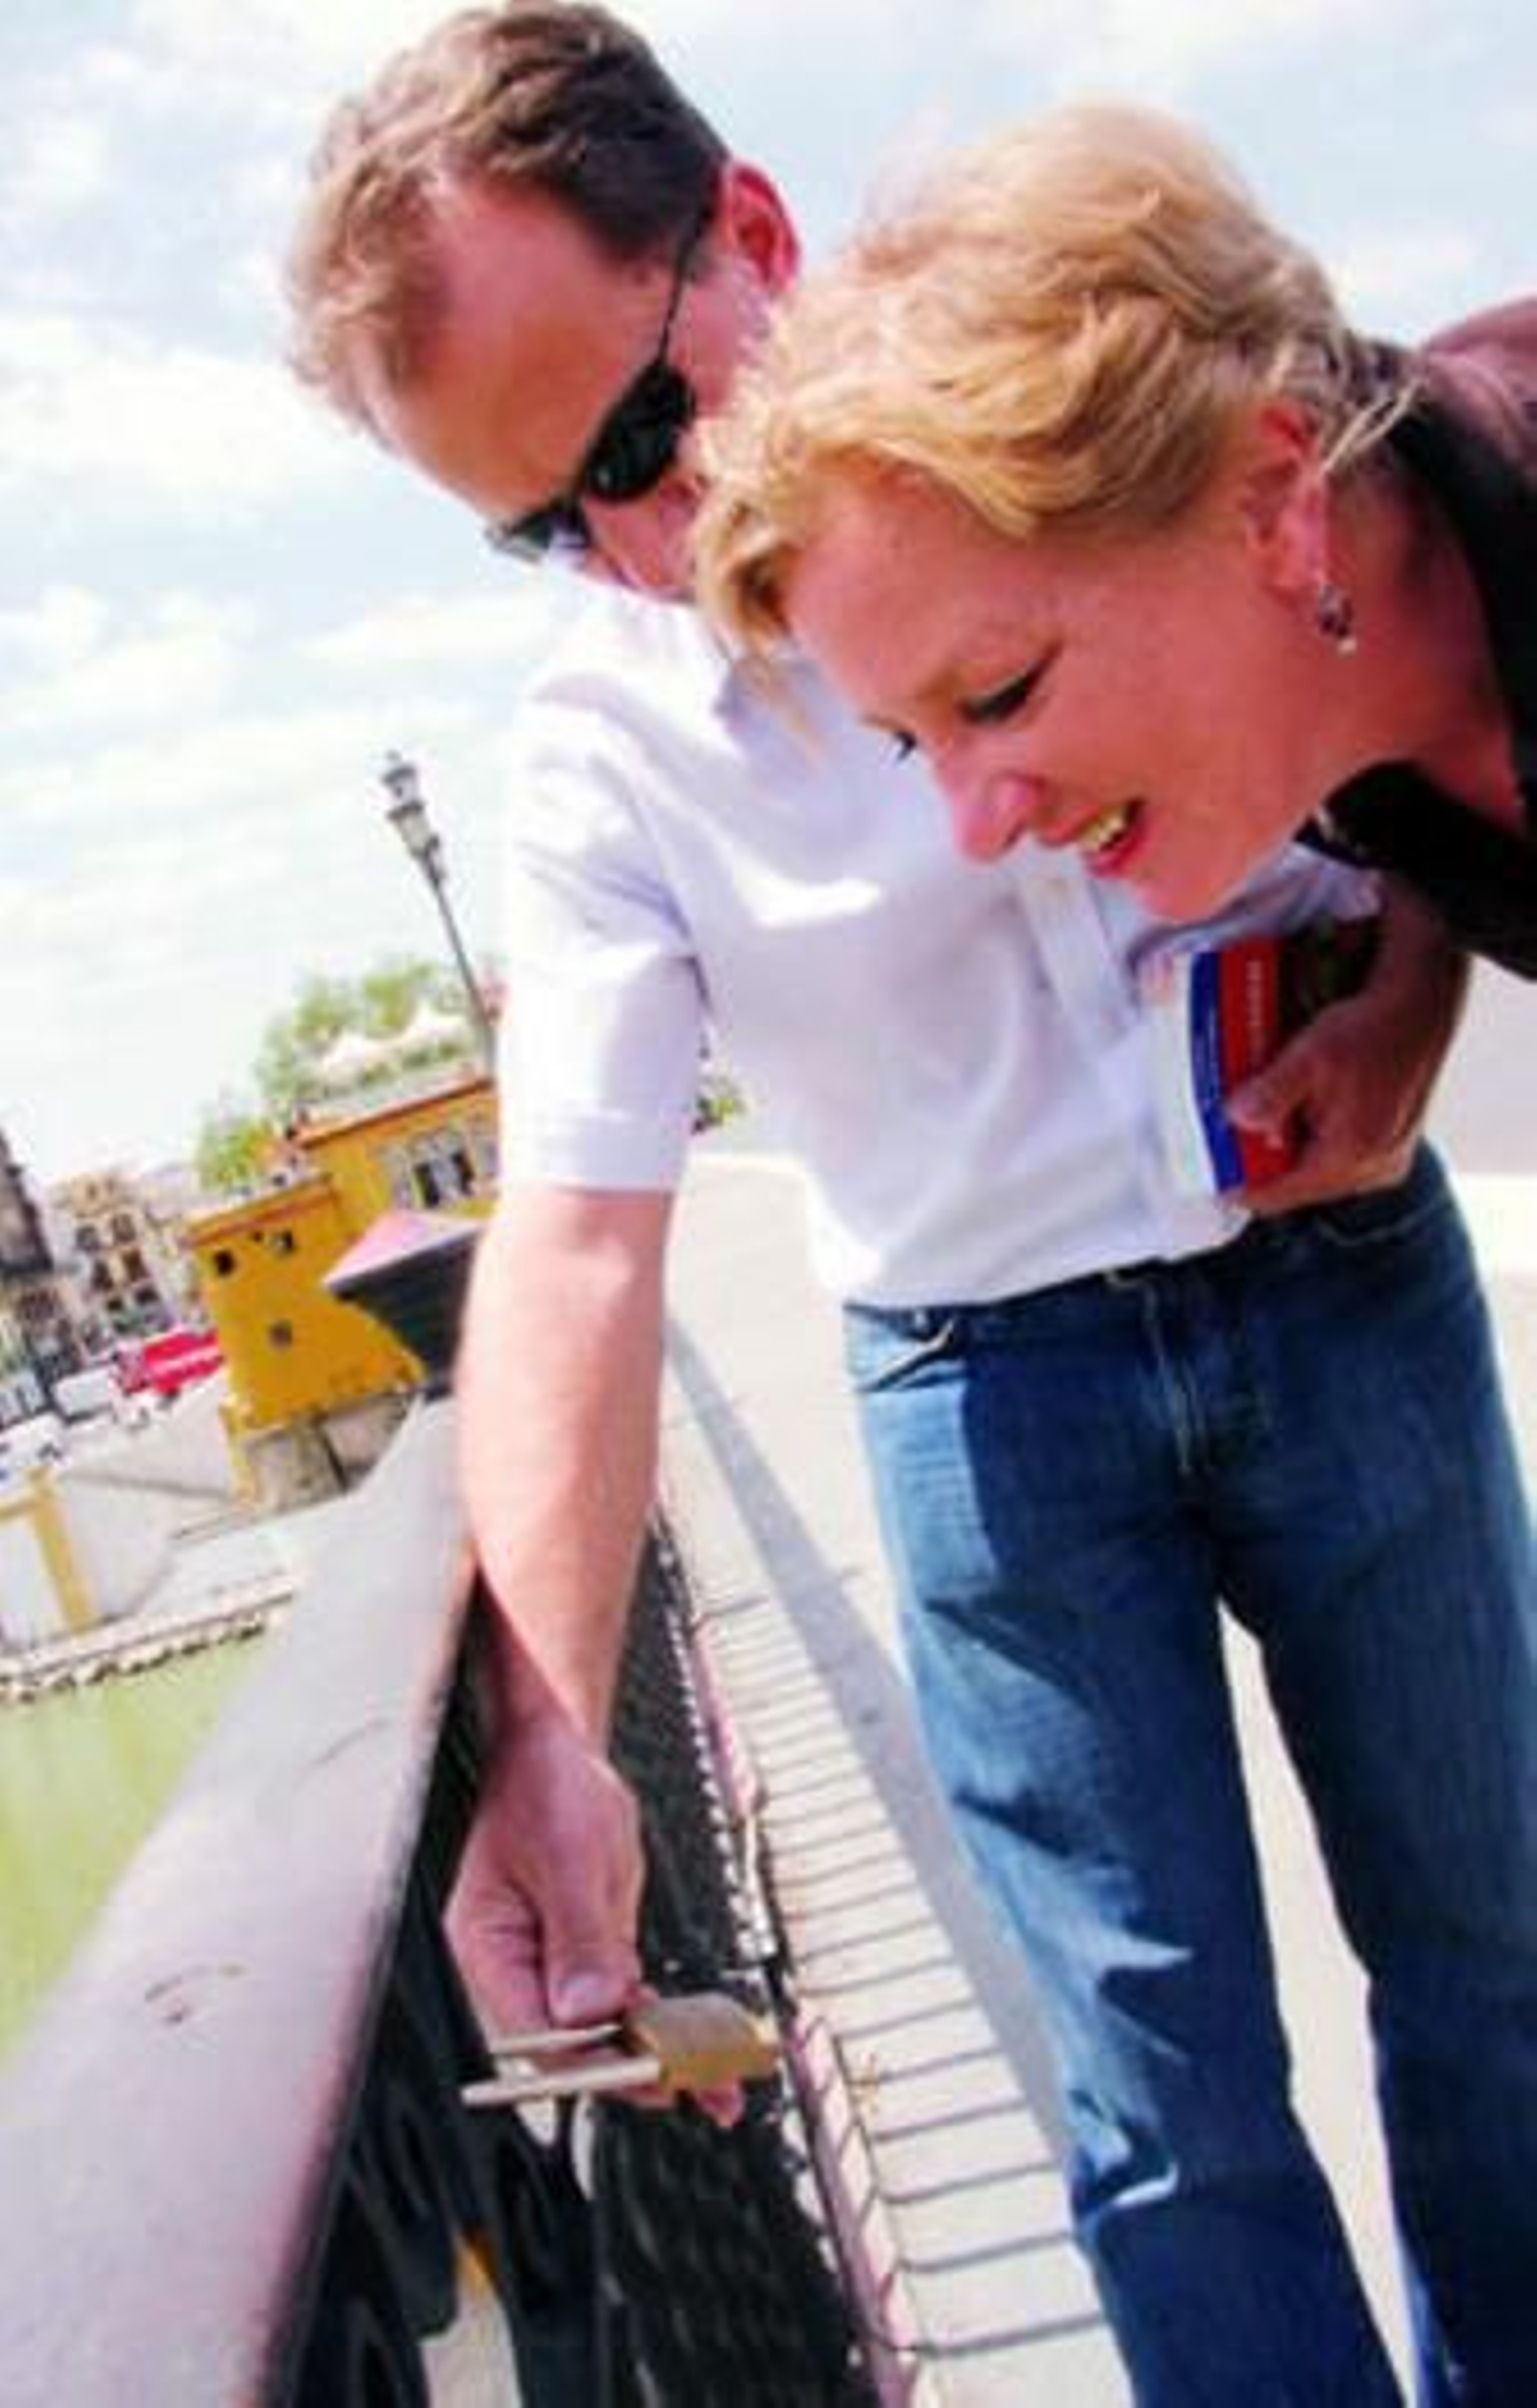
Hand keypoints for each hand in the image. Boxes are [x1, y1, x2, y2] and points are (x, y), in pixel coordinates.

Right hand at [445, 1714, 742, 2125]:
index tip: (648, 2072)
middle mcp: (517, 1966)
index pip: (537, 2032)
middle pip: (574, 2043)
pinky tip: (701, 2042)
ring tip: (716, 2083)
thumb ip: (581, 1938)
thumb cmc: (548, 1788)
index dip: (594, 2061)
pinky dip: (662, 2020)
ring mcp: (553, 1962)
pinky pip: (625, 2000)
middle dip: (637, 2068)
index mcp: (490, 1948)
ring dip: (660, 2053)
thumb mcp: (571, 1858)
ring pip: (606, 2028)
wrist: (559, 1749)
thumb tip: (590, 2011)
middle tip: (699, 2085)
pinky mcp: (587, 1952)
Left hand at [1230, 895, 1466, 1215]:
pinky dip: (1316, 1143)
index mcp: (1351, 1157)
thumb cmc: (1373, 1028)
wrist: (1420, 1007)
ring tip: (1262, 1125)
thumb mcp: (1310, 1056)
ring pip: (1321, 1173)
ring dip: (1291, 1154)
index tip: (1216, 1182)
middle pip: (1301, 1187)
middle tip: (1233, 1145)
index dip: (1243, 1189)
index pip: (1281, 1195)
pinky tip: (1300, 1115)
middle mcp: (1374, 1169)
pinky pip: (1342, 1158)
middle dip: (1266, 1167)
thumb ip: (1271, 1094)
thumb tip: (1236, 1119)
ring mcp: (1387, 1160)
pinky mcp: (1393, 1145)